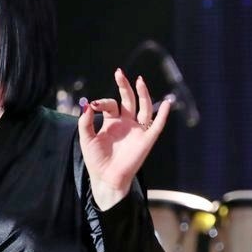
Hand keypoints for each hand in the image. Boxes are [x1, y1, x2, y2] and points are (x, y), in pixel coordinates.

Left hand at [77, 68, 172, 209]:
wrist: (106, 178)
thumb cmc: (96, 160)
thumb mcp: (86, 138)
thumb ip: (85, 122)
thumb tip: (87, 104)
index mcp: (112, 122)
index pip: (110, 104)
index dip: (102, 102)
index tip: (93, 106)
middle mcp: (126, 124)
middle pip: (128, 100)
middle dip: (124, 86)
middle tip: (119, 73)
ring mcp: (137, 130)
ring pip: (144, 108)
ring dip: (143, 94)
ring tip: (139, 80)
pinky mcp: (146, 140)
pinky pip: (157, 125)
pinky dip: (162, 115)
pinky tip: (166, 103)